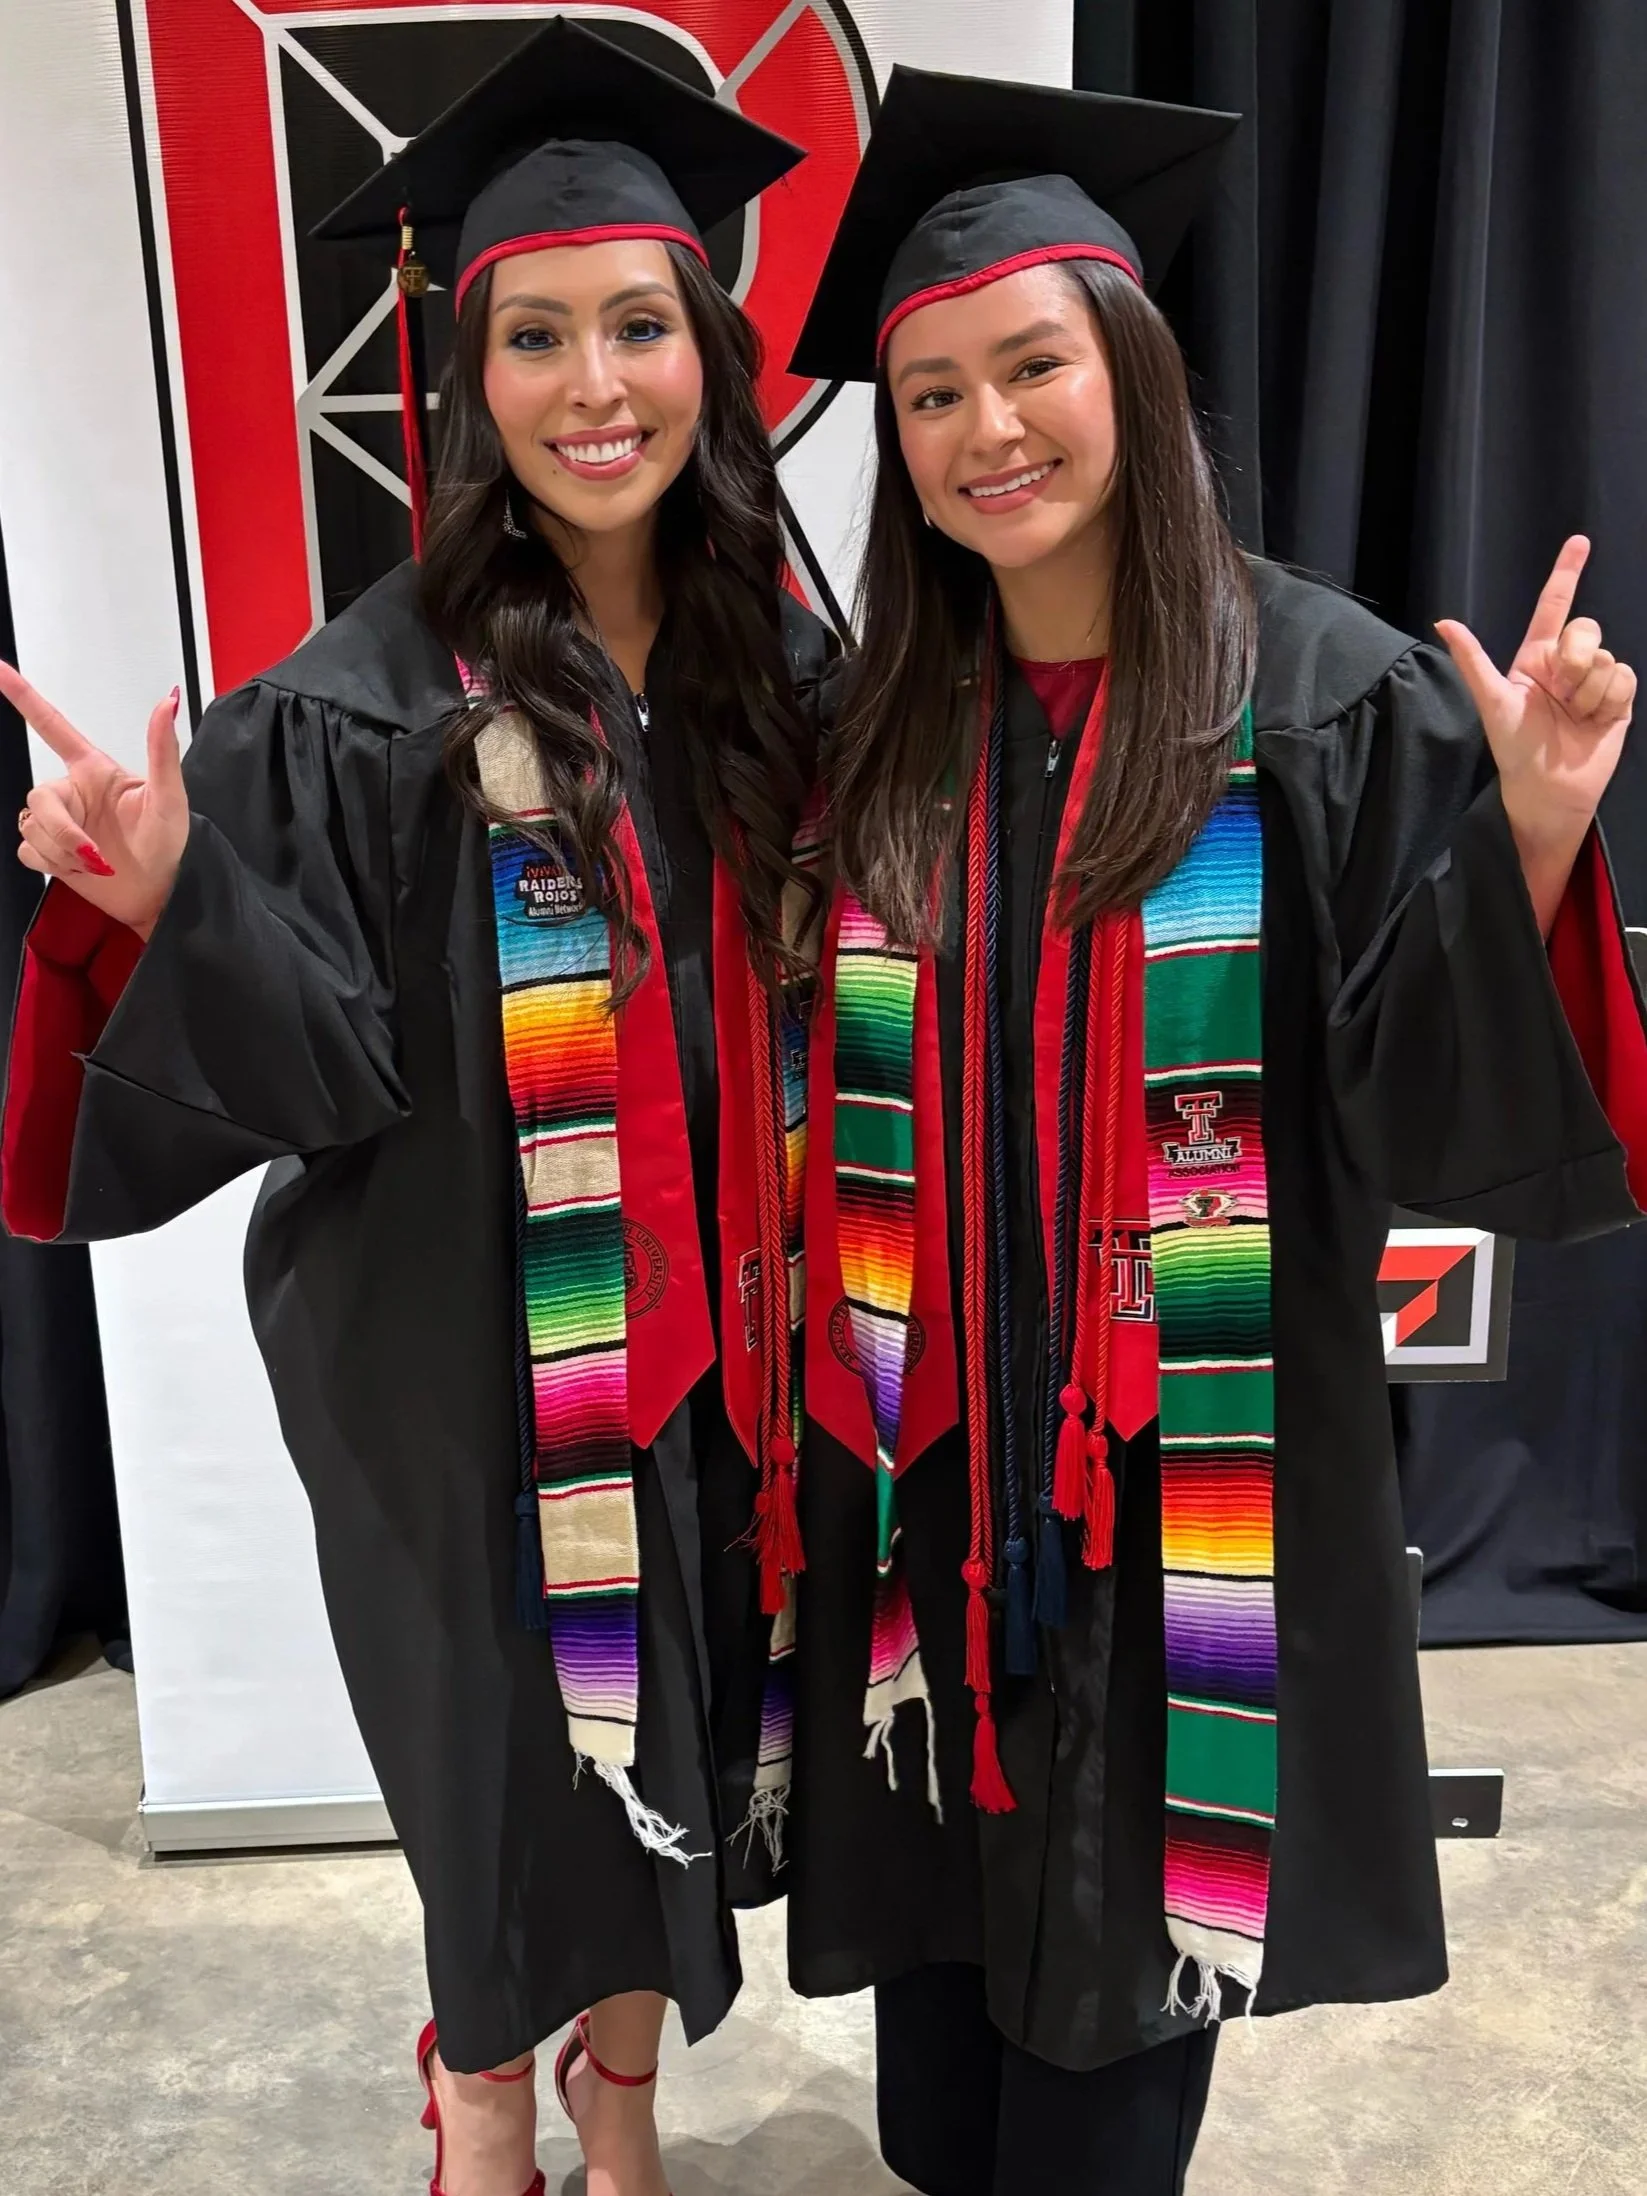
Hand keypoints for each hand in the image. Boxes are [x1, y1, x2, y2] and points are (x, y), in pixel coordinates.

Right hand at [1, 664, 189, 938]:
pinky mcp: (50, 852)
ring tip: (96, 862)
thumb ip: (163, 751)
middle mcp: (72, 792)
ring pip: (30, 826)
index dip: (23, 696)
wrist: (160, 893)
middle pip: (37, 797)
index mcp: (94, 770)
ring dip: (62, 851)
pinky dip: (53, 865)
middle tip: (94, 854)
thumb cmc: (170, 843)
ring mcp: (60, 822)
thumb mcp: (170, 797)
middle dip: (62, 830)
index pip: (52, 726)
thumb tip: (169, 702)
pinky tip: (80, 870)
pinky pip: (28, 851)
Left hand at [1436, 536, 1634, 857]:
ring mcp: (1593, 681)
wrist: (1549, 789)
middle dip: (1574, 658)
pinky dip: (1608, 699)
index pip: (1554, 605)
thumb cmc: (1514, 748)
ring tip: (1573, 716)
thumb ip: (1472, 660)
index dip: (1567, 572)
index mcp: (1536, 657)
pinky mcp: (1617, 699)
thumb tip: (1443, 623)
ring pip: (1605, 656)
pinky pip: (1623, 677)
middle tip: (1560, 692)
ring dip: (1588, 690)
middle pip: (1586, 629)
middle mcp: (1566, 664)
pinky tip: (1594, 720)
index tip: (1579, 541)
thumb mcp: (1492, 701)